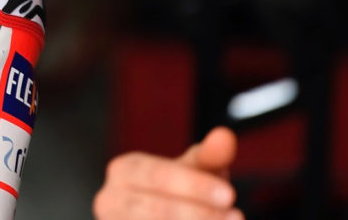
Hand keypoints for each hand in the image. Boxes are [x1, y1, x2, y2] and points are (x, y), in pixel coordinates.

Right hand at [92, 126, 242, 219]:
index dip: (192, 185)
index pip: (155, 175)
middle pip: (152, 207)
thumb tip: (225, 136)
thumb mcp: (194, 172)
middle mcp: (110, 200)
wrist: (159, 217)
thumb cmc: (178, 192)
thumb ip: (209, 156)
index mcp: (124, 170)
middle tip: (237, 217)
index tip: (229, 195)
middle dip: (196, 213)